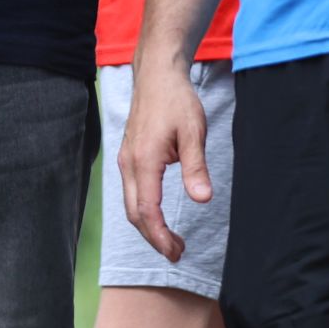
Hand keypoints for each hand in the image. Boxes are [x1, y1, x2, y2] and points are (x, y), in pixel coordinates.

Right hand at [118, 61, 208, 261]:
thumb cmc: (176, 100)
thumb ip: (196, 167)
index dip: (160, 235)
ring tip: (171, 240)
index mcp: (144, 161)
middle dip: (153, 238)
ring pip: (130, 204)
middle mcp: (129, 163)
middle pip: (134, 213)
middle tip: (177, 253)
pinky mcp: (129, 156)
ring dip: (148, 226)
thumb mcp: (194, 132)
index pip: (147, 210)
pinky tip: (159, 214)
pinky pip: (131, 191)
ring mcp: (126, 160)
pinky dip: (143, 210)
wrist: (157, 74)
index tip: (175, 251)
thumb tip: (202, 200)